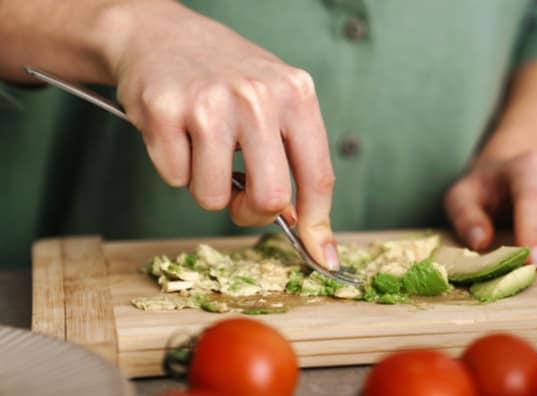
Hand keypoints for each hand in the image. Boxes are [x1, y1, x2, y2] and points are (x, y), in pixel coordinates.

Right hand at [105, 2, 338, 268]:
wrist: (158, 33)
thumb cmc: (223, 75)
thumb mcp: (274, 97)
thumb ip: (292, 153)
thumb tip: (305, 224)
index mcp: (296, 94)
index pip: (318, 175)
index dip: (319, 224)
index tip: (323, 257)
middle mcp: (258, 97)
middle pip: (268, 198)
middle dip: (251, 211)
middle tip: (237, 195)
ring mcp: (210, 104)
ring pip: (213, 197)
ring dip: (205, 184)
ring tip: (201, 145)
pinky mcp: (165, 112)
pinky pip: (174, 178)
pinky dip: (173, 166)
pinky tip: (175, 131)